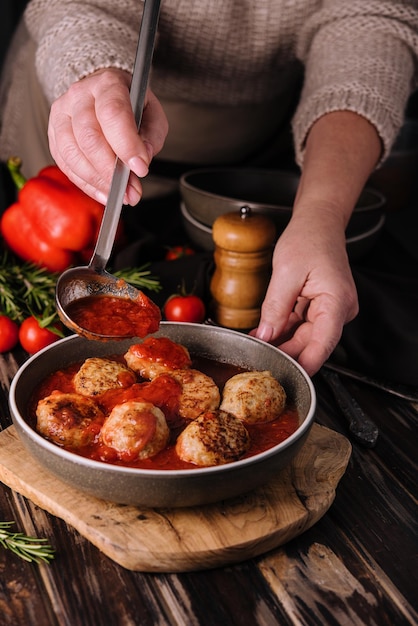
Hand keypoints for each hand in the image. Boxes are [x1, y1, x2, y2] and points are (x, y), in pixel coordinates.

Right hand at [48, 69, 167, 204]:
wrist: (104, 94)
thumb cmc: (130, 105)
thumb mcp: (151, 113)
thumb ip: (152, 135)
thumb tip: (142, 158)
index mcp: (108, 84)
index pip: (113, 113)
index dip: (126, 144)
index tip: (140, 168)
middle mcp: (79, 95)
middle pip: (89, 137)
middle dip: (112, 171)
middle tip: (132, 190)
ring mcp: (62, 114)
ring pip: (73, 154)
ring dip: (98, 181)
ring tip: (120, 195)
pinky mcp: (53, 135)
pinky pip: (66, 165)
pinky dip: (86, 184)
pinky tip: (103, 193)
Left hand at [252, 210, 358, 375]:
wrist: (317, 223)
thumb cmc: (309, 239)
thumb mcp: (286, 273)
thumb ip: (276, 308)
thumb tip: (266, 336)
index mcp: (337, 302)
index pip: (323, 343)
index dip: (305, 364)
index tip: (287, 376)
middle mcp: (338, 310)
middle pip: (312, 344)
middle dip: (286, 353)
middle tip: (259, 359)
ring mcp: (330, 310)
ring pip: (304, 337)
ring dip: (282, 343)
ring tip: (258, 345)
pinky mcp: (319, 308)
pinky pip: (301, 326)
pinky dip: (283, 331)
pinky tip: (265, 334)